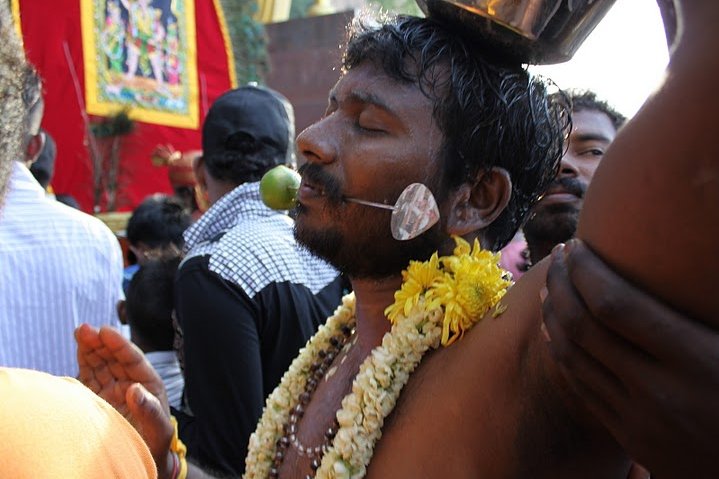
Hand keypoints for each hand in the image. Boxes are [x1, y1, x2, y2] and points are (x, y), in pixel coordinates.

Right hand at [76, 324, 173, 476]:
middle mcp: (130, 384)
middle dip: (102, 342)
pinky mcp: (98, 399)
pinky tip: (79, 349)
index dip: (120, 345)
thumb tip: (135, 389)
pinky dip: (84, 363)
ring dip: (91, 348)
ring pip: (102, 363)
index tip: (106, 332)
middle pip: (115, 358)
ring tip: (81, 332)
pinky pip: (90, 376)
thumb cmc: (156, 448)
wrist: (145, 463)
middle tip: (87, 329)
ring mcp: (113, 390)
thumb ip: (150, 411)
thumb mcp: (159, 432)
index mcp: (148, 386)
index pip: (133, 360)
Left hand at [541, 239, 718, 478]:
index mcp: (695, 361)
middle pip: (583, 326)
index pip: (615, 304)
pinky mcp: (628, 437)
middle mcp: (658, 390)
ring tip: (549, 287)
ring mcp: (638, 419)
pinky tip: (555, 329)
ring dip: (552, 315)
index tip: (575, 246)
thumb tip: (685, 254)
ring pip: (572, 357)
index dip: (585, 270)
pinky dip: (561, 351)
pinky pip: (580, 386)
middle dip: (561, 283)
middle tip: (557, 256)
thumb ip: (698, 307)